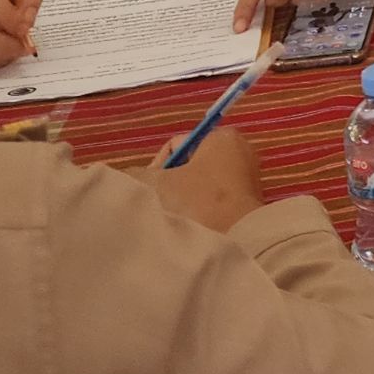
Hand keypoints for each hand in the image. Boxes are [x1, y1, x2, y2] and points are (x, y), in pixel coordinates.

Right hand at [129, 128, 265, 233]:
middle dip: (170, 185)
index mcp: (221, 137)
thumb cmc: (198, 200)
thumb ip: (138, 176)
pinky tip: (191, 225)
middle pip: (188, 166)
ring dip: (184, 200)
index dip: (157, 166)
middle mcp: (239, 150)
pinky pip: (215, 201)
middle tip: (159, 205)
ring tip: (175, 217)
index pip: (176, 145)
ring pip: (200, 186)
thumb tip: (125, 176)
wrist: (237, 237)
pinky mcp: (248, 201)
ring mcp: (246, 177)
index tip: (151, 189)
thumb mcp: (160, 184)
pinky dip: (201, 211)